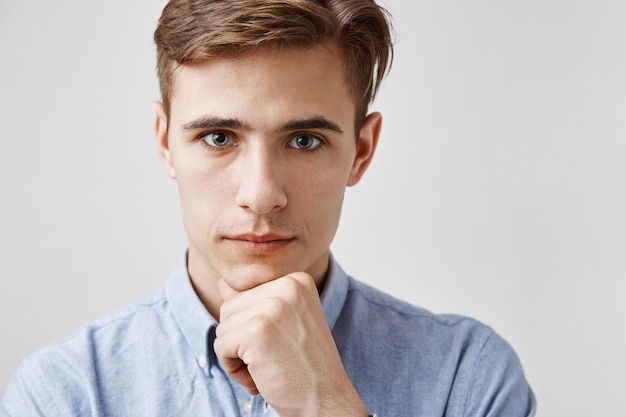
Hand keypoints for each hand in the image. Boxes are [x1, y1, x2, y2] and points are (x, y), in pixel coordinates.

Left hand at [214, 273, 367, 416]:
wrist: (326, 401)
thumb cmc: (306, 367)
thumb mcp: (286, 323)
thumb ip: (257, 301)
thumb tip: (224, 283)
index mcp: (296, 280)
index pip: (245, 294)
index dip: (252, 327)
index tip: (279, 344)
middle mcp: (288, 286)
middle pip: (230, 308)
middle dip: (241, 340)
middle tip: (272, 359)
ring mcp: (273, 307)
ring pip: (223, 327)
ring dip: (237, 355)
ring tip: (268, 367)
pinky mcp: (258, 330)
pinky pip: (221, 346)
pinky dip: (234, 369)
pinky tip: (260, 377)